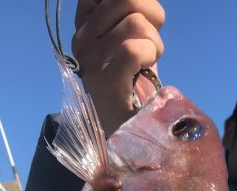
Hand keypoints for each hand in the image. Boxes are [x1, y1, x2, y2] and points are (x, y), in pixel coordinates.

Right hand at [72, 0, 164, 135]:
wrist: (129, 131)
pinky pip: (133, 48)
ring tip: (148, 63)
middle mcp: (82, 38)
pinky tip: (146, 71)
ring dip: (154, 42)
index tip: (142, 24)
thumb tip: (145, 1)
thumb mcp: (131, 39)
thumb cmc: (135, 86)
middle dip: (152, 18)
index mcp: (85, 23)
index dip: (138, 1)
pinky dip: (149, 56)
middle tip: (150, 45)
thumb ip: (131, 15)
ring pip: (134, 22)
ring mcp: (90, 59)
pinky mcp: (104, 80)